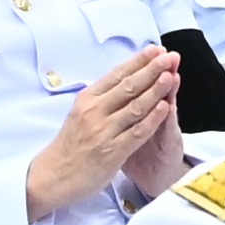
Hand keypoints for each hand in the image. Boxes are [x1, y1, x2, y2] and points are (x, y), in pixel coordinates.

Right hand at [18, 46, 177, 221]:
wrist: (53, 175)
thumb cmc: (70, 145)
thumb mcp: (79, 113)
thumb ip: (100, 98)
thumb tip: (119, 79)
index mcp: (86, 99)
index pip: (116, 75)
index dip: (138, 61)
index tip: (155, 49)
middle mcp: (94, 111)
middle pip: (128, 86)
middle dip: (151, 69)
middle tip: (170, 55)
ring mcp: (104, 131)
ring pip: (135, 106)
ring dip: (155, 89)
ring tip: (171, 75)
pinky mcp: (112, 151)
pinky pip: (136, 132)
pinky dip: (152, 119)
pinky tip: (165, 107)